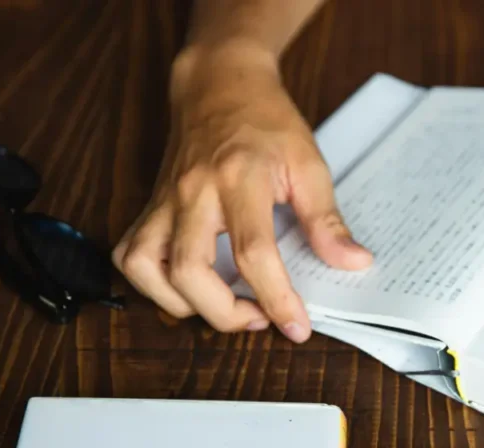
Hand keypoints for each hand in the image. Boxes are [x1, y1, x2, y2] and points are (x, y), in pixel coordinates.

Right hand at [112, 43, 372, 340]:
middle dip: (224, 314)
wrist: (219, 84)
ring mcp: (165, 200)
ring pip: (145, 267)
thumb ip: (328, 220)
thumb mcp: (308, 164)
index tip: (297, 326)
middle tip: (259, 318)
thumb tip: (354, 263)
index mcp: (241, 177)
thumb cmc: (266, 122)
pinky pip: (129, 255)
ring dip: (181, 304)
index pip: (254, 252)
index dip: (276, 298)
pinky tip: (184, 288)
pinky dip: (150, 284)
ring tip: (221, 306)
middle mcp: (194, 191)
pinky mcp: (149, 207)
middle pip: (190, 271)